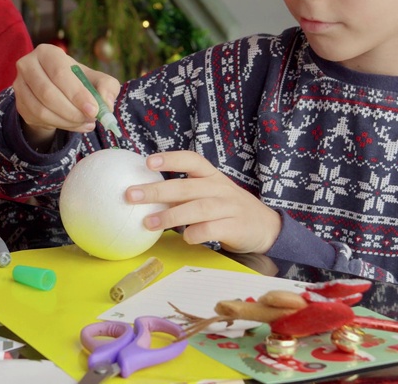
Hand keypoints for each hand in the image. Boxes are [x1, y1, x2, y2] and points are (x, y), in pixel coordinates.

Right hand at [12, 44, 120, 145]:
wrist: (57, 91)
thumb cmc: (79, 81)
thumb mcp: (97, 80)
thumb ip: (107, 87)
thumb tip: (106, 104)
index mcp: (47, 53)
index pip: (60, 73)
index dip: (77, 93)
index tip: (93, 110)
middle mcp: (28, 65)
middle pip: (47, 92)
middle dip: (72, 111)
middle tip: (90, 119)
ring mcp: (20, 85)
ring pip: (41, 109)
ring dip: (66, 121)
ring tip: (85, 122)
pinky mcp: (19, 103)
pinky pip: (38, 119)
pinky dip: (59, 125)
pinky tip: (73, 124)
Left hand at [125, 150, 281, 253]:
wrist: (266, 227)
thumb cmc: (228, 210)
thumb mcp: (209, 195)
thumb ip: (184, 194)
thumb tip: (147, 197)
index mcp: (212, 176)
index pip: (192, 160)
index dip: (171, 159)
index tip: (147, 162)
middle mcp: (220, 188)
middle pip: (187, 186)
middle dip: (157, 190)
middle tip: (132, 195)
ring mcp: (229, 207)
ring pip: (198, 208)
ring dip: (171, 215)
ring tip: (148, 222)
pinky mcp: (236, 227)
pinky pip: (212, 229)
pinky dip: (196, 233)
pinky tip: (184, 237)